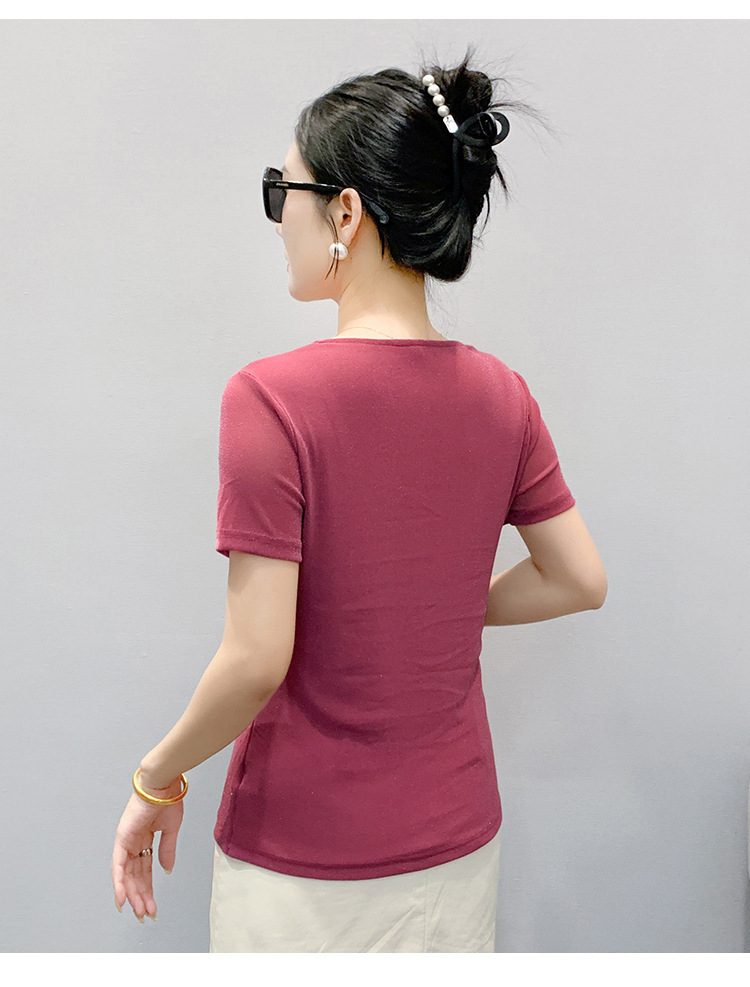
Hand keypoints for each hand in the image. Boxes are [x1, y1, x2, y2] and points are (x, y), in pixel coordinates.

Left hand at [111, 776, 183, 921]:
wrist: (164, 783)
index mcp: (144, 839)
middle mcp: (132, 842)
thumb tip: (167, 870)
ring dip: (133, 894)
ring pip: (126, 875)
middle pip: (135, 876)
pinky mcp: (122, 838)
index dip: (148, 888)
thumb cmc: (169, 799)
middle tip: (146, 914)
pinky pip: (118, 865)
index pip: (145, 870)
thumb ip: (167, 850)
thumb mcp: (171, 829)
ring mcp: (126, 841)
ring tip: (139, 912)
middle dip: (141, 896)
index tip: (152, 905)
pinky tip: (123, 899)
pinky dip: (119, 883)